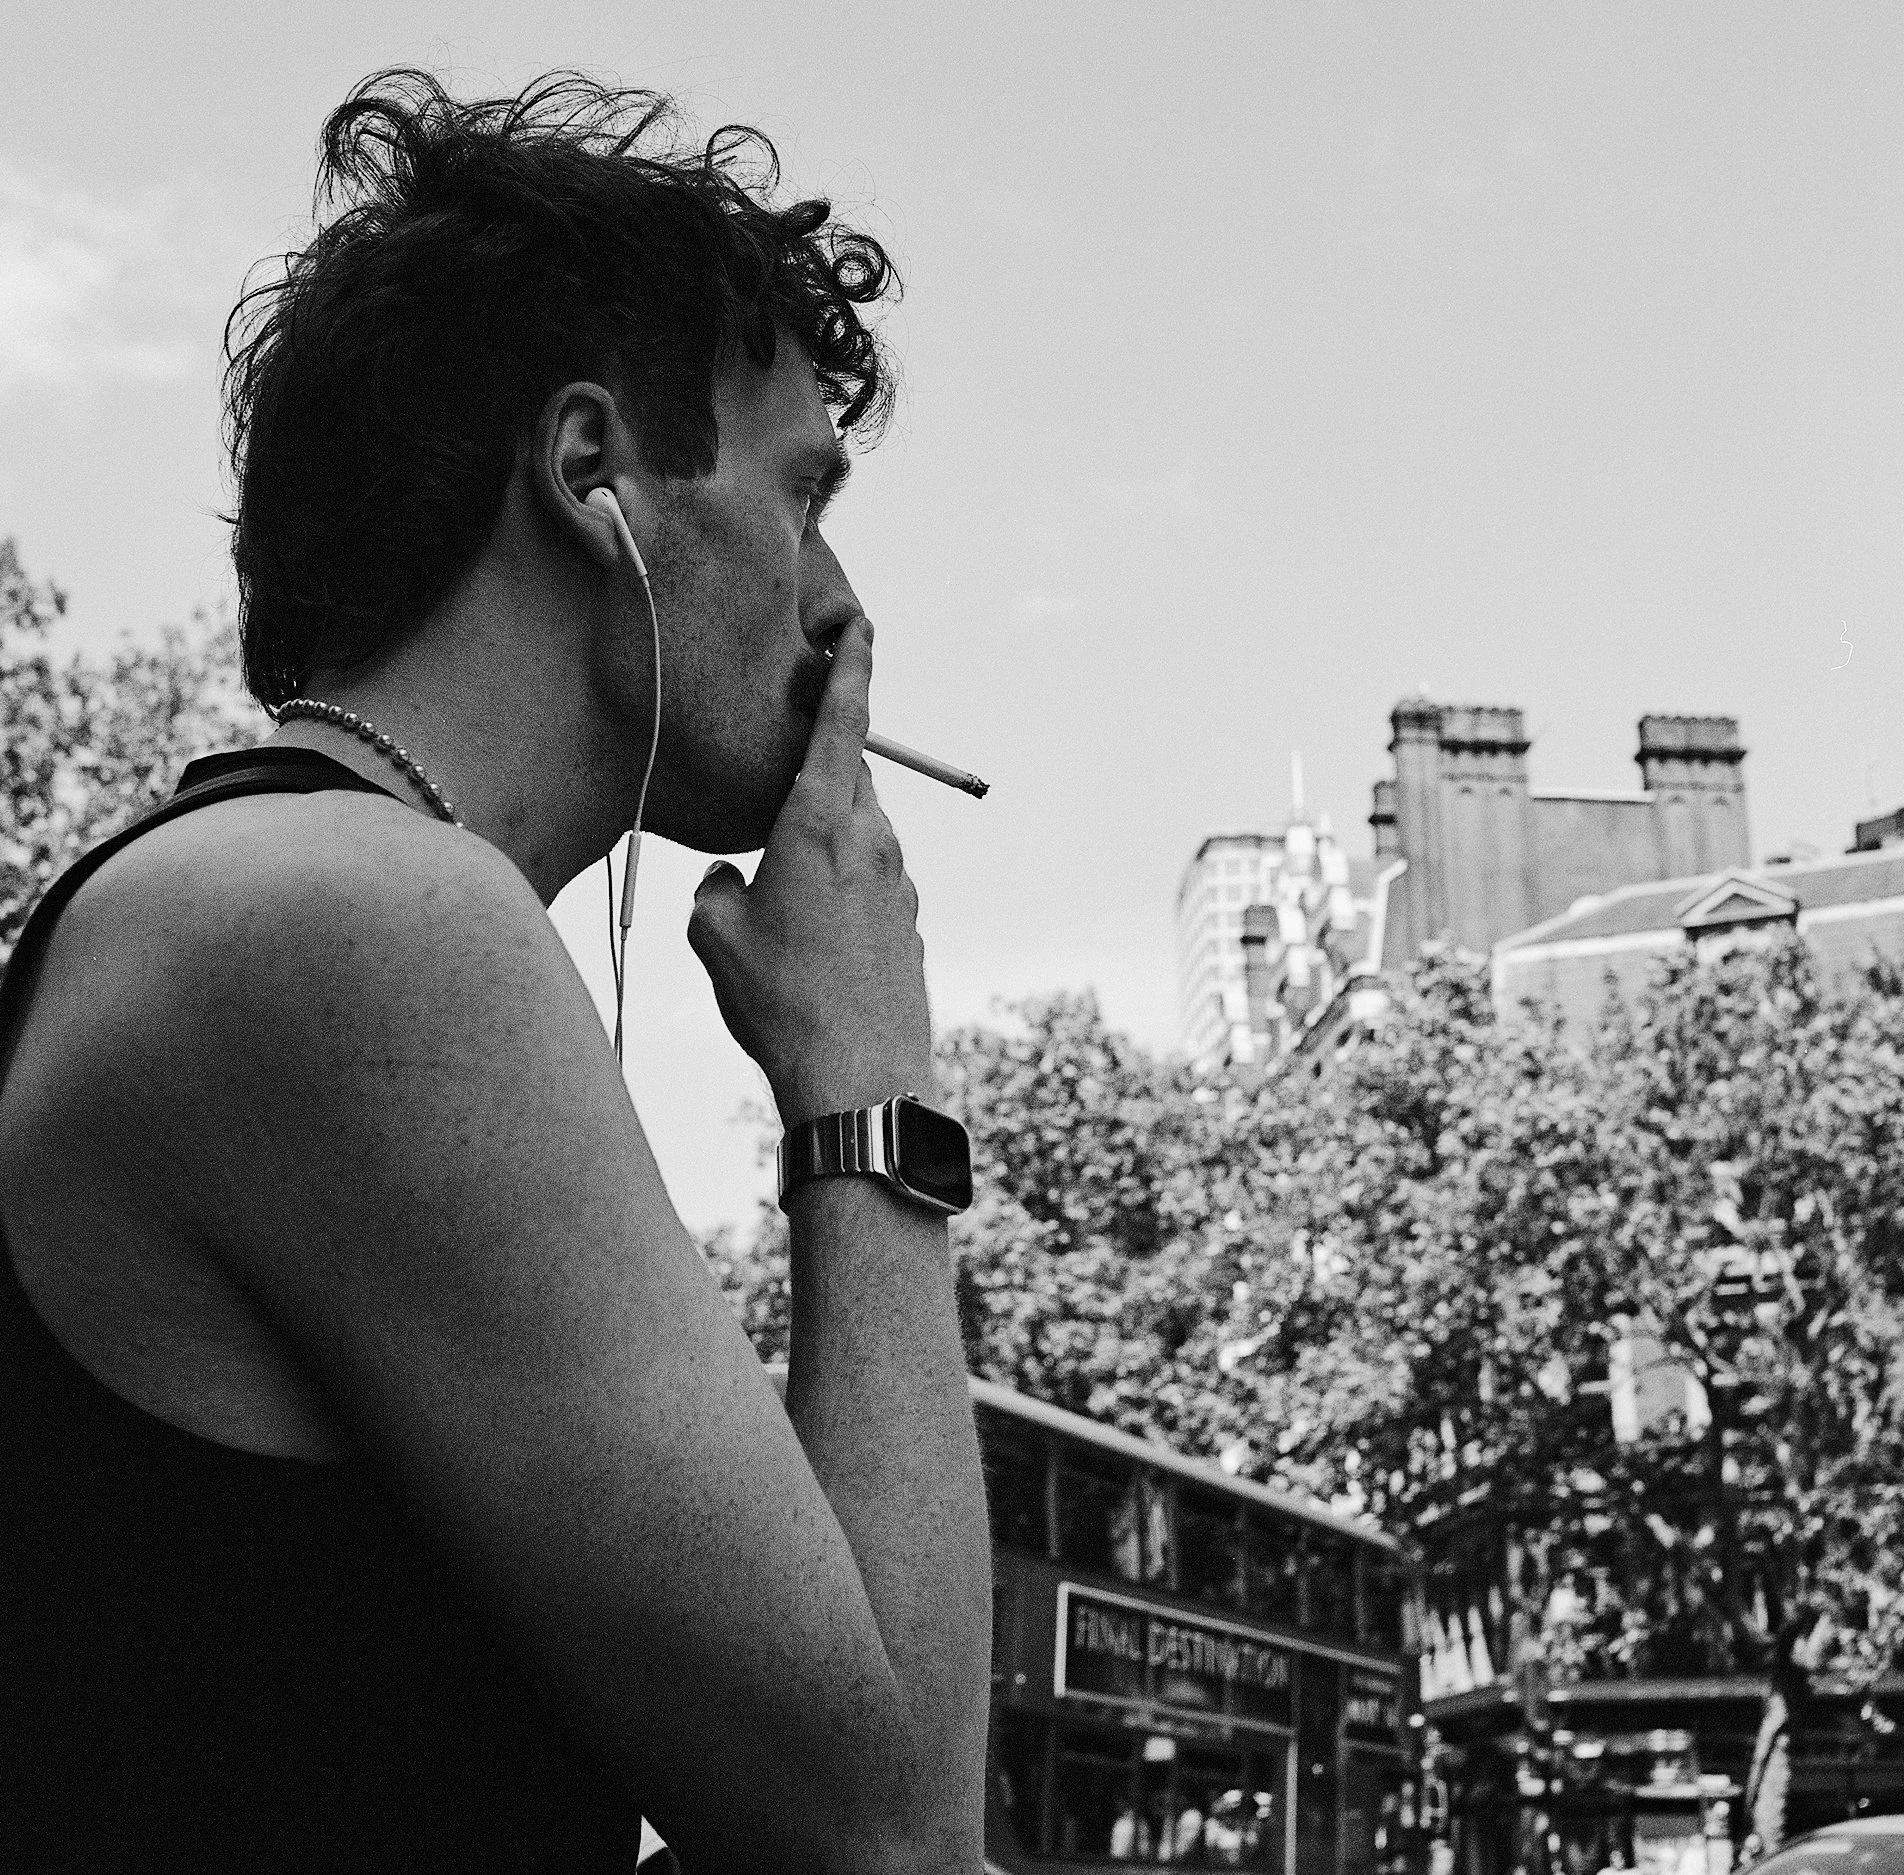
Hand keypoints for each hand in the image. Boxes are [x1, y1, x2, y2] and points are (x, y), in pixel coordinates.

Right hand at [688, 620, 935, 1124]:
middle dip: (816, 772)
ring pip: (861, 831)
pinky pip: (872, 880)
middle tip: (777, 780)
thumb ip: (714, 889)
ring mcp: (900, 882)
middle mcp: (872, 841)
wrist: (862, 1080)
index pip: (844, 724)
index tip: (861, 628)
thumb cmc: (783, 1003)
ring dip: (826, 838)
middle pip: (849, 778)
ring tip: (783, 890)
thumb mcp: (717, 938)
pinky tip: (812, 938)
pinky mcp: (910, 922)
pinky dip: (843, 884)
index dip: (851, 670)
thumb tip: (728, 879)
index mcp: (823, 823)